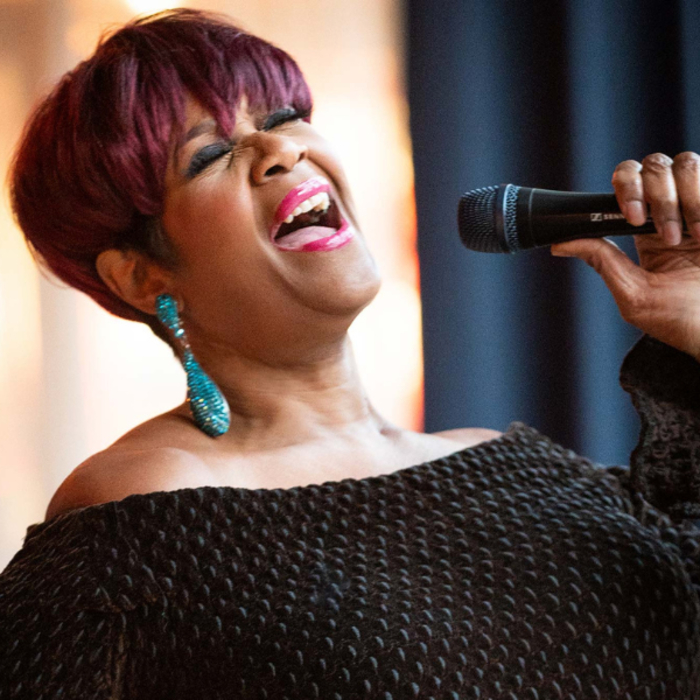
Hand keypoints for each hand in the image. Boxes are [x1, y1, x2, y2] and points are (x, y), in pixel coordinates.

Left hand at [551, 152, 699, 362]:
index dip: (625, 187)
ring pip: (684, 163)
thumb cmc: (680, 318)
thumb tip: (557, 244)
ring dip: (685, 199)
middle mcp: (672, 208)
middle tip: (667, 236)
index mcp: (644, 226)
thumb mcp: (633, 293)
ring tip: (693, 238)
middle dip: (656, 196)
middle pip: (653, 165)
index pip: (627, 179)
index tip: (631, 218)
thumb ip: (602, 261)